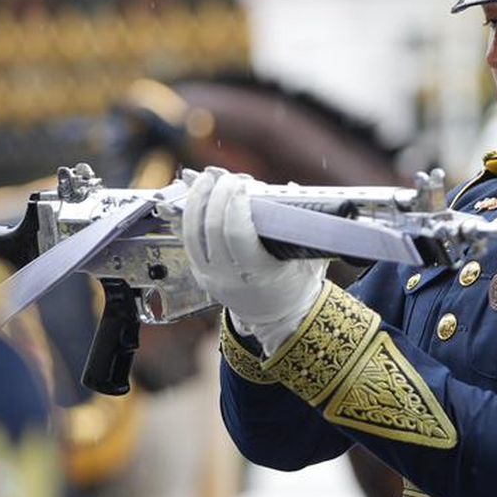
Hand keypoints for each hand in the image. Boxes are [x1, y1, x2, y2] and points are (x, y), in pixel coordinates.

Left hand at [180, 168, 323, 354]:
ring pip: (193, 233)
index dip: (236, 207)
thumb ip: (301, 226)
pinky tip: (197, 198)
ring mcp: (210, 277)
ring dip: (197, 202)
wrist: (278, 317)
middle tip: (227, 178)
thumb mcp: (307, 258)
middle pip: (212, 230)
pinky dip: (191, 216)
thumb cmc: (295, 284)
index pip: (238, 236)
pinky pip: (188, 241)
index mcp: (258, 275)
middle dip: (217, 197)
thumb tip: (290, 190)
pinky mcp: (200, 274)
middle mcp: (229, 277)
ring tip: (207, 180)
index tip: (243, 186)